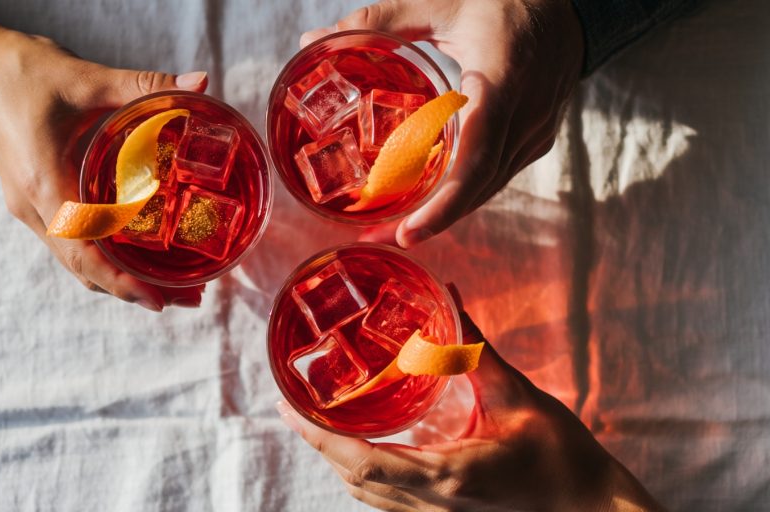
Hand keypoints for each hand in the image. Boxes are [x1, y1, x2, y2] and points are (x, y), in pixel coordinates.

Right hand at [0, 28, 208, 310]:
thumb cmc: (22, 72)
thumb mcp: (88, 77)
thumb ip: (145, 85)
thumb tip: (201, 83)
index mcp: (42, 183)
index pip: (82, 251)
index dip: (120, 282)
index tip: (158, 300)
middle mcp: (33, 206)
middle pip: (84, 268)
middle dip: (134, 289)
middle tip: (189, 297)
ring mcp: (32, 206)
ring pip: (77, 259)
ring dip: (121, 276)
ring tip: (174, 282)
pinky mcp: (36, 200)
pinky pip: (73, 240)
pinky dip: (105, 255)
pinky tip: (139, 250)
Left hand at [277, 285, 663, 510]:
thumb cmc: (564, 461)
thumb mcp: (518, 399)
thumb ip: (477, 350)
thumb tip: (451, 299)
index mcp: (445, 474)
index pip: (362, 460)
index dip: (317, 437)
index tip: (287, 408)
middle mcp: (432, 503)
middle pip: (354, 480)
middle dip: (318, 445)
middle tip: (293, 407)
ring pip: (368, 495)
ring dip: (338, 461)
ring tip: (319, 424)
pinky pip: (389, 500)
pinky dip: (365, 473)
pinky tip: (365, 447)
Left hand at [301, 0, 583, 246]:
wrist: (573, 8)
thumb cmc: (507, 1)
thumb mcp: (441, 2)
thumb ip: (378, 21)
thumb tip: (312, 37)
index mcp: (501, 83)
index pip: (475, 158)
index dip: (443, 203)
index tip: (409, 231)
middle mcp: (524, 119)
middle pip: (477, 187)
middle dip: (429, 221)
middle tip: (377, 238)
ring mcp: (535, 134)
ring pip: (486, 188)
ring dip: (443, 214)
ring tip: (392, 229)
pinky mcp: (535, 140)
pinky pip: (495, 176)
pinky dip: (461, 194)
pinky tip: (428, 201)